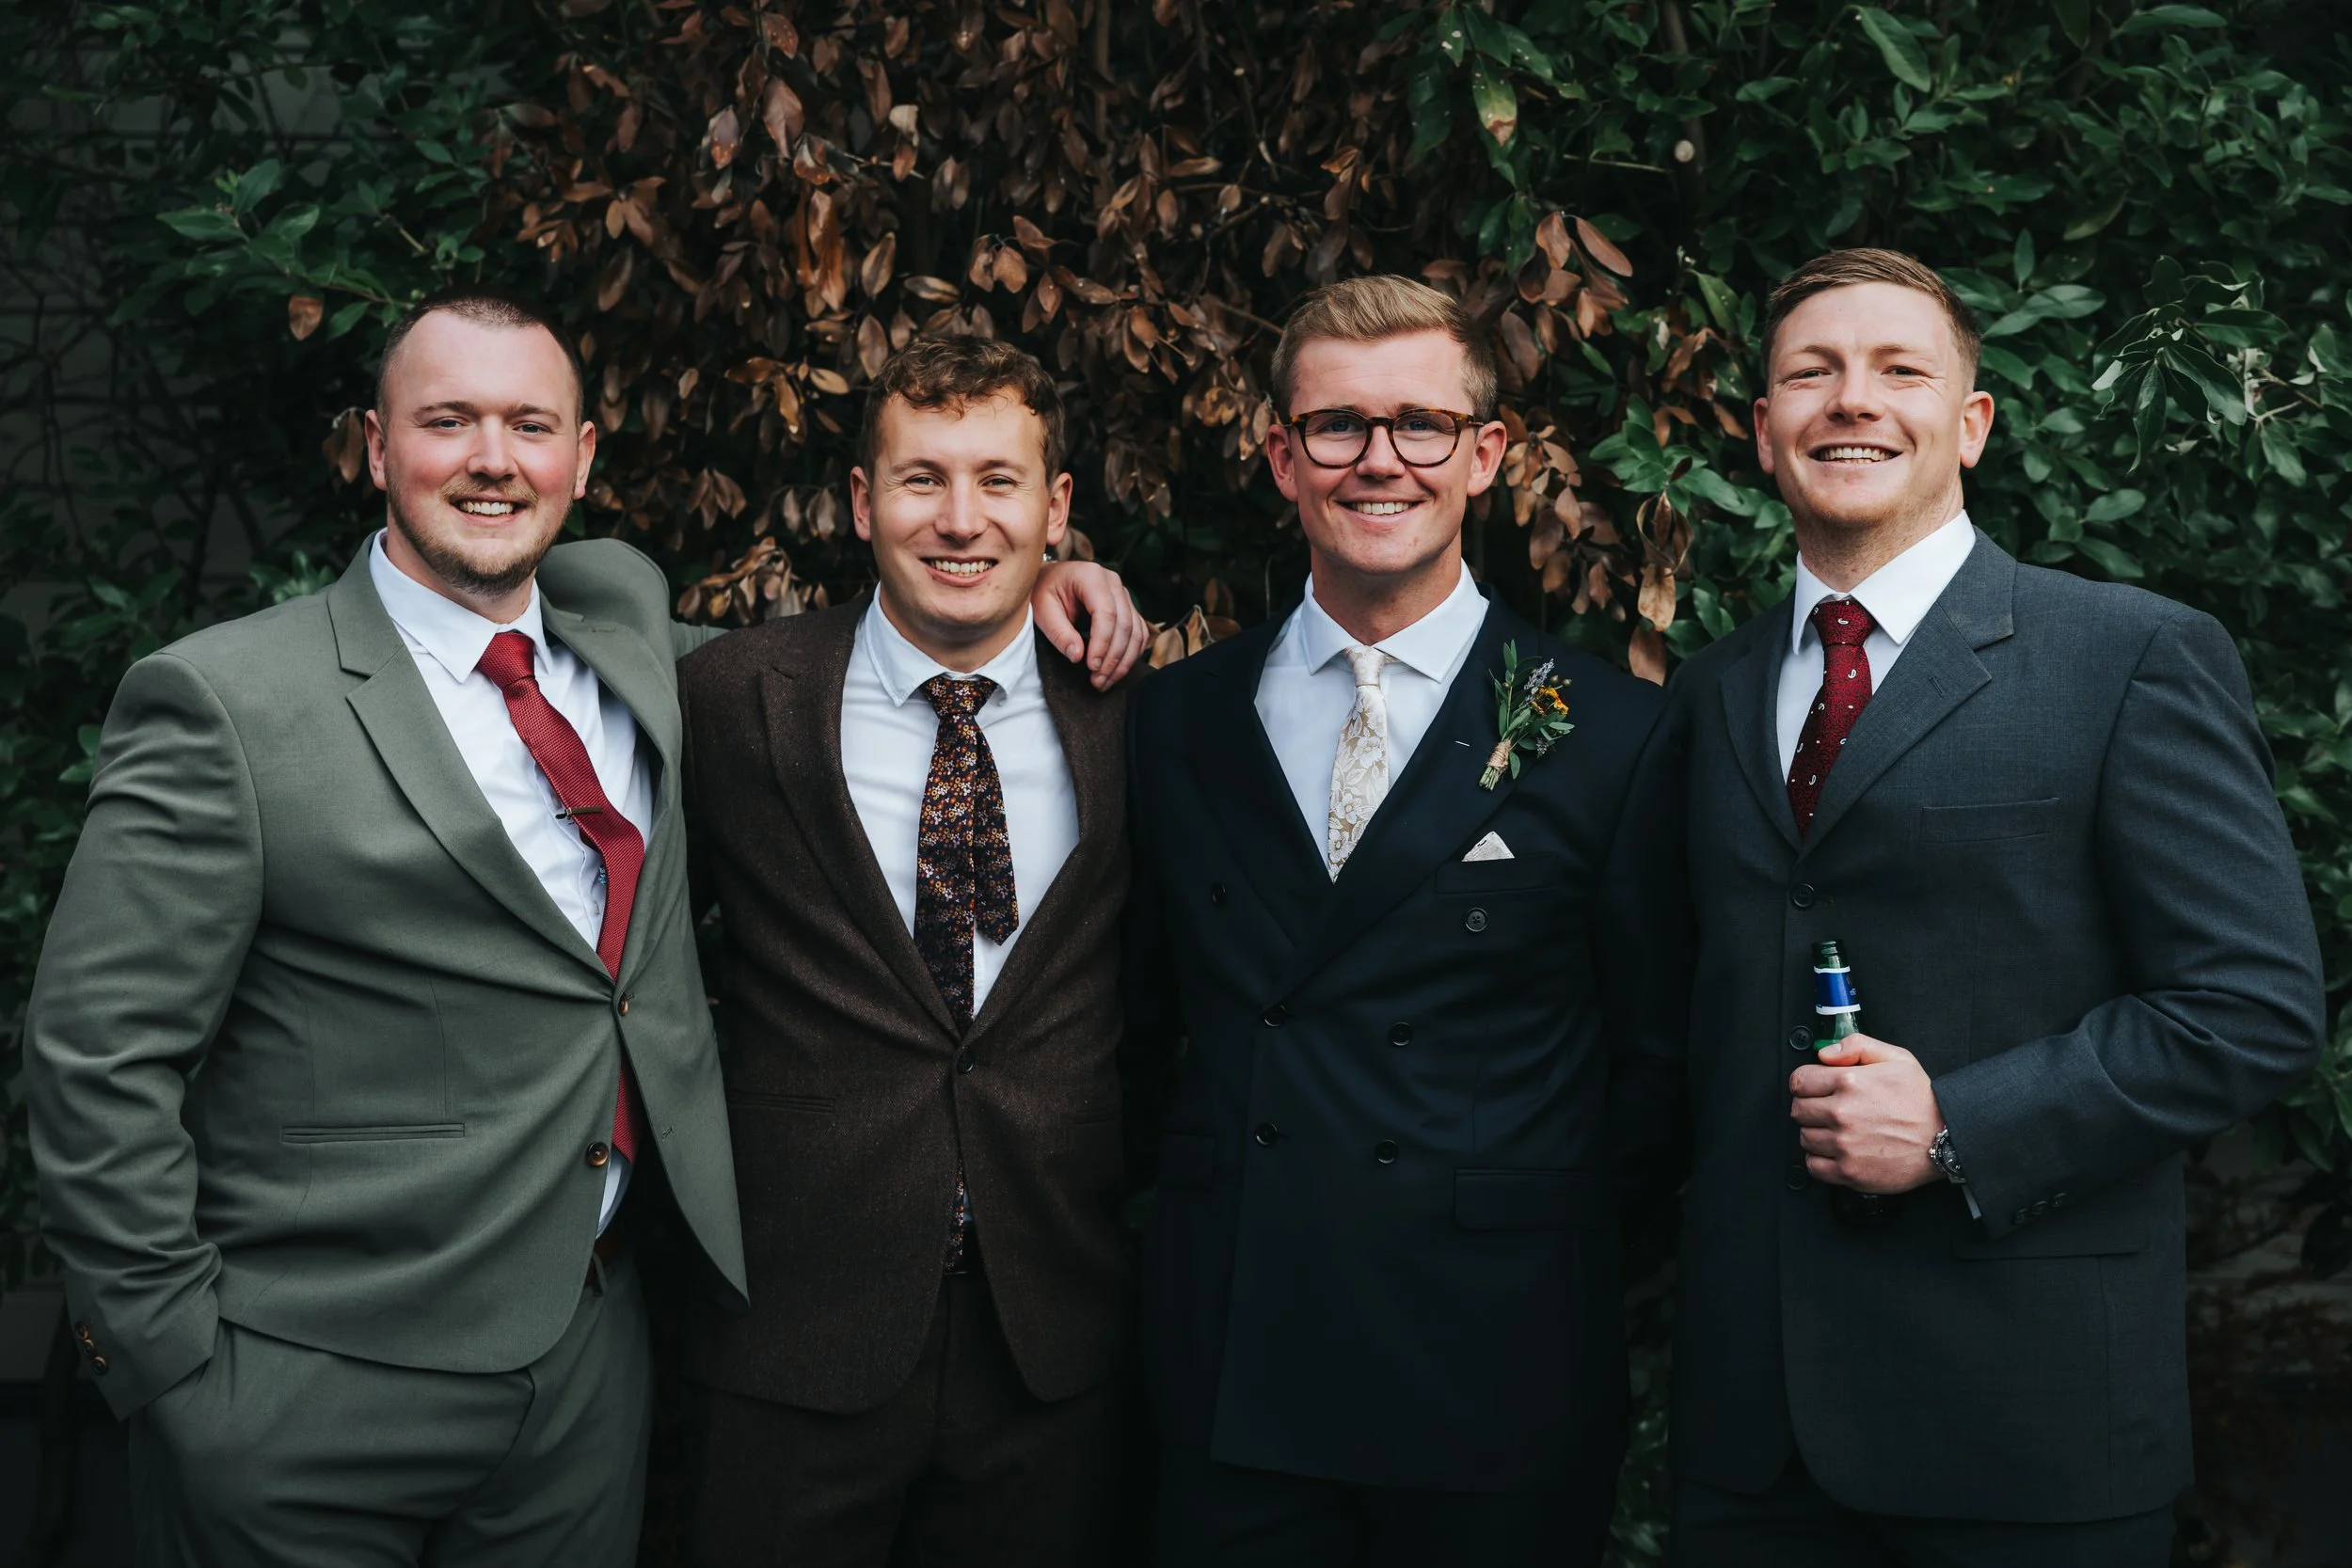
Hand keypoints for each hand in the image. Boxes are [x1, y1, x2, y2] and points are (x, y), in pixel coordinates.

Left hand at [1033, 561, 1146, 689]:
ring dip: (1124, 661)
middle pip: (1124, 624)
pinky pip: (1139, 633)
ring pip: (1135, 632)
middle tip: (1098, 681)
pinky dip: (1131, 654)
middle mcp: (1113, 582)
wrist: (1050, 580)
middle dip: (1113, 658)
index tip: (1092, 666)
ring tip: (1105, 681)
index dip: (1102, 643)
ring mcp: (1123, 594)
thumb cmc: (1044, 592)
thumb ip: (1058, 632)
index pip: (1106, 613)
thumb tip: (1077, 656)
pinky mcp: (1128, 608)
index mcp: (1091, 576)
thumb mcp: (1042, 610)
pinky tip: (1116, 670)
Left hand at [1790, 1032, 1942, 1193]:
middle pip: (1798, 1109)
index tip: (1815, 1088)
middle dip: (1810, 1107)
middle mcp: (1842, 1113)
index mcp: (1849, 1082)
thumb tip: (1824, 1053)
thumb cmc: (1923, 1100)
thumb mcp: (1897, 1058)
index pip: (1799, 1081)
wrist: (1946, 1138)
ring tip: (1838, 1130)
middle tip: (1829, 1110)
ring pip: (1804, 1137)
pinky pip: (1814, 1165)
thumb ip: (1857, 1046)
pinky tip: (1837, 1151)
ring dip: (1816, 1133)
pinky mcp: (1849, 1171)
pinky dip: (1820, 1159)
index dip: (1806, 1083)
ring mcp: (1844, 1144)